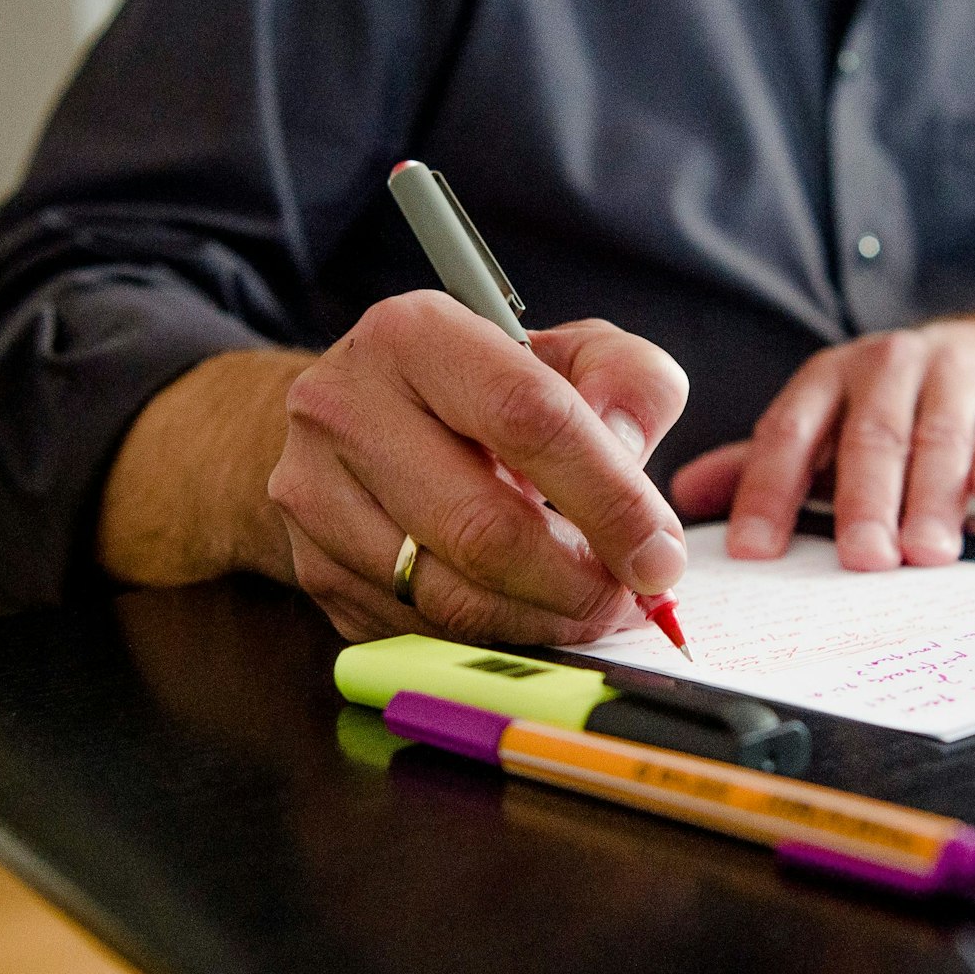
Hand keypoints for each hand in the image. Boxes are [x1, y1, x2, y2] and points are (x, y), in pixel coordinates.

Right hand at [268, 292, 689, 642]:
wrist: (358, 420)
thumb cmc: (483, 390)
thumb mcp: (569, 356)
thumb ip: (629, 384)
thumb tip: (631, 453)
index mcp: (414, 335)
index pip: (529, 419)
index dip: (610, 498)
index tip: (661, 555)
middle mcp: (344, 409)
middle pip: (483, 526)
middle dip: (579, 581)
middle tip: (633, 599)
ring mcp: (315, 496)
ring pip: (450, 596)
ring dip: (542, 620)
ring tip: (592, 609)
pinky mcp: (313, 569)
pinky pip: (420, 630)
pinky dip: (492, 637)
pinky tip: (530, 615)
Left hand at [671, 308, 974, 569]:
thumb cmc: (899, 403)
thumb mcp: (826, 421)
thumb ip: (765, 462)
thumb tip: (686, 497)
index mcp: (827, 379)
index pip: (788, 433)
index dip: (767, 491)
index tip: (753, 550)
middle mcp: (885, 369)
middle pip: (870, 439)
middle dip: (862, 503)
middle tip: (860, 559)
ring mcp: (951, 378)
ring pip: (937, 441)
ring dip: (932, 500)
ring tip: (926, 553)